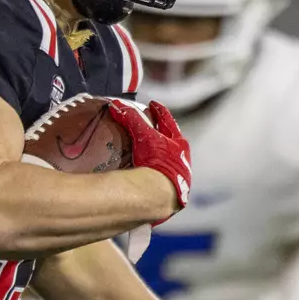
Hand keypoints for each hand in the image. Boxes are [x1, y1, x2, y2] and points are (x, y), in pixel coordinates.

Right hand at [109, 100, 190, 217]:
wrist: (161, 195)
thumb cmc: (158, 162)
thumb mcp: (145, 137)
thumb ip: (131, 119)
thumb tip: (116, 106)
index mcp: (179, 144)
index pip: (168, 121)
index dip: (159, 111)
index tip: (153, 104)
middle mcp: (182, 160)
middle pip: (171, 142)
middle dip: (162, 134)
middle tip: (150, 127)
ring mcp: (177, 178)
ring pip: (168, 162)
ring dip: (159, 156)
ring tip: (146, 154)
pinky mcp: (169, 194)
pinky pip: (161, 179)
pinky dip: (154, 175)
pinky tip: (145, 178)